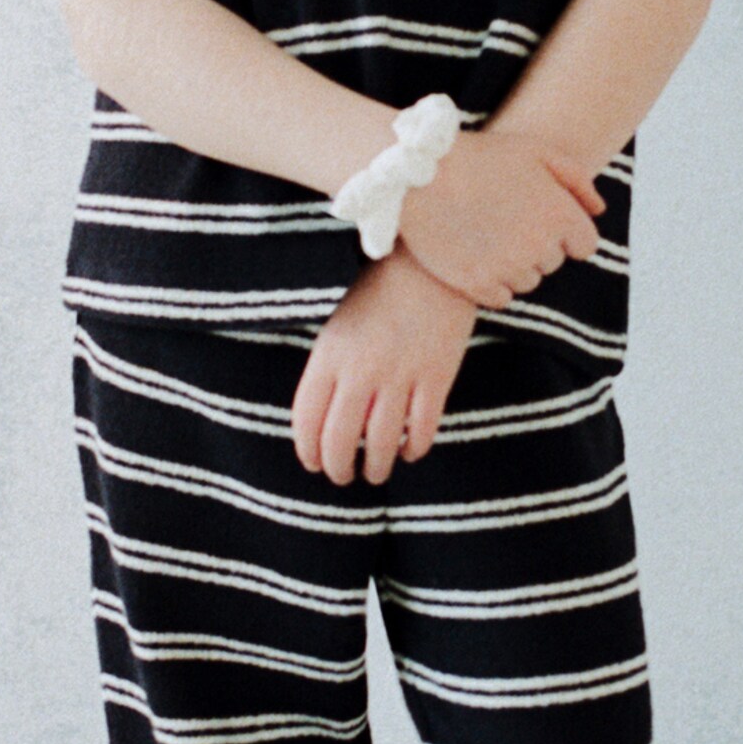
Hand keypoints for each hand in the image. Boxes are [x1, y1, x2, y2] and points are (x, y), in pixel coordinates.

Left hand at [292, 249, 479, 484]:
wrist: (430, 266)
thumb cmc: (379, 296)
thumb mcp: (339, 328)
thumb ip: (330, 372)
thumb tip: (325, 424)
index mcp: (329, 355)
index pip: (306, 418)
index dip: (307, 450)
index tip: (314, 464)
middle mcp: (360, 370)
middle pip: (339, 440)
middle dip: (338, 468)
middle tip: (344, 477)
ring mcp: (399, 376)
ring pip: (381, 444)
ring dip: (376, 467)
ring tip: (376, 474)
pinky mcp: (436, 378)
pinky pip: (421, 430)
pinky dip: (414, 449)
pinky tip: (409, 451)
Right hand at [392, 127, 605, 309]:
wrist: (418, 173)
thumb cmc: (480, 156)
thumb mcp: (535, 150)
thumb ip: (576, 179)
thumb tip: (599, 210)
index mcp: (560, 215)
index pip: (586, 245)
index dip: (567, 233)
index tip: (541, 220)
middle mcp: (539, 246)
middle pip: (553, 262)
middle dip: (537, 245)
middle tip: (505, 219)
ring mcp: (508, 268)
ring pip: (527, 282)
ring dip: (514, 265)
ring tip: (486, 235)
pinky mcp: (477, 285)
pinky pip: (500, 298)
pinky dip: (491, 283)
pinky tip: (475, 255)